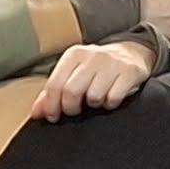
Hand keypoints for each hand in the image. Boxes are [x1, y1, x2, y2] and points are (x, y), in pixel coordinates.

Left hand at [33, 38, 154, 120]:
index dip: (51, 105)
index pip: (55, 84)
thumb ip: (53, 92)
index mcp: (74, 54)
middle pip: (71, 91)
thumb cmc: (97, 67)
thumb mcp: (74, 73)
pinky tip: (111, 97)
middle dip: (71, 108)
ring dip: (94, 104)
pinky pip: (114, 98)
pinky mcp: (130, 71)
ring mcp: (112, 62)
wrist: (132, 52)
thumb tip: (37, 113)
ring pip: (94, 96)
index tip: (53, 116)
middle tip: (75, 110)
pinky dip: (110, 104)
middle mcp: (92, 55)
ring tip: (96, 98)